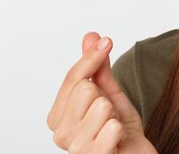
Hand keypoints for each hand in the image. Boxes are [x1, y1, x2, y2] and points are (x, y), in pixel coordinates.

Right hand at [47, 32, 157, 153]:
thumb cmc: (119, 130)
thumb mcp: (109, 93)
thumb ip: (97, 68)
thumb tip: (91, 36)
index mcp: (57, 116)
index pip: (72, 77)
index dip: (92, 57)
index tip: (107, 41)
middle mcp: (60, 133)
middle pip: (85, 89)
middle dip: (106, 97)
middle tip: (110, 115)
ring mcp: (75, 148)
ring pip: (101, 106)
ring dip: (114, 116)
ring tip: (113, 129)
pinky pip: (112, 127)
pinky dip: (121, 131)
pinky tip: (117, 142)